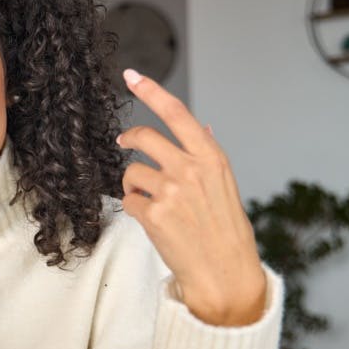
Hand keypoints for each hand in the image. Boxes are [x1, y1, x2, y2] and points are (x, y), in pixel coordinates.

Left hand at [116, 69, 265, 326]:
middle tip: (123, 142)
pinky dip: (134, 208)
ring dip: (134, 185)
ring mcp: (171, 191)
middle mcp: (191, 168)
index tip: (132, 75)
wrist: (224, 272)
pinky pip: (127, 200)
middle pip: (144, 136)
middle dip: (128, 138)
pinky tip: (153, 222)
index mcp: (211, 157)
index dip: (151, 90)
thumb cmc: (225, 229)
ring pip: (131, 172)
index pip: (177, 113)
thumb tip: (200, 126)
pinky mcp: (153, 214)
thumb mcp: (224, 184)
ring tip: (153, 203)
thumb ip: (206, 155)